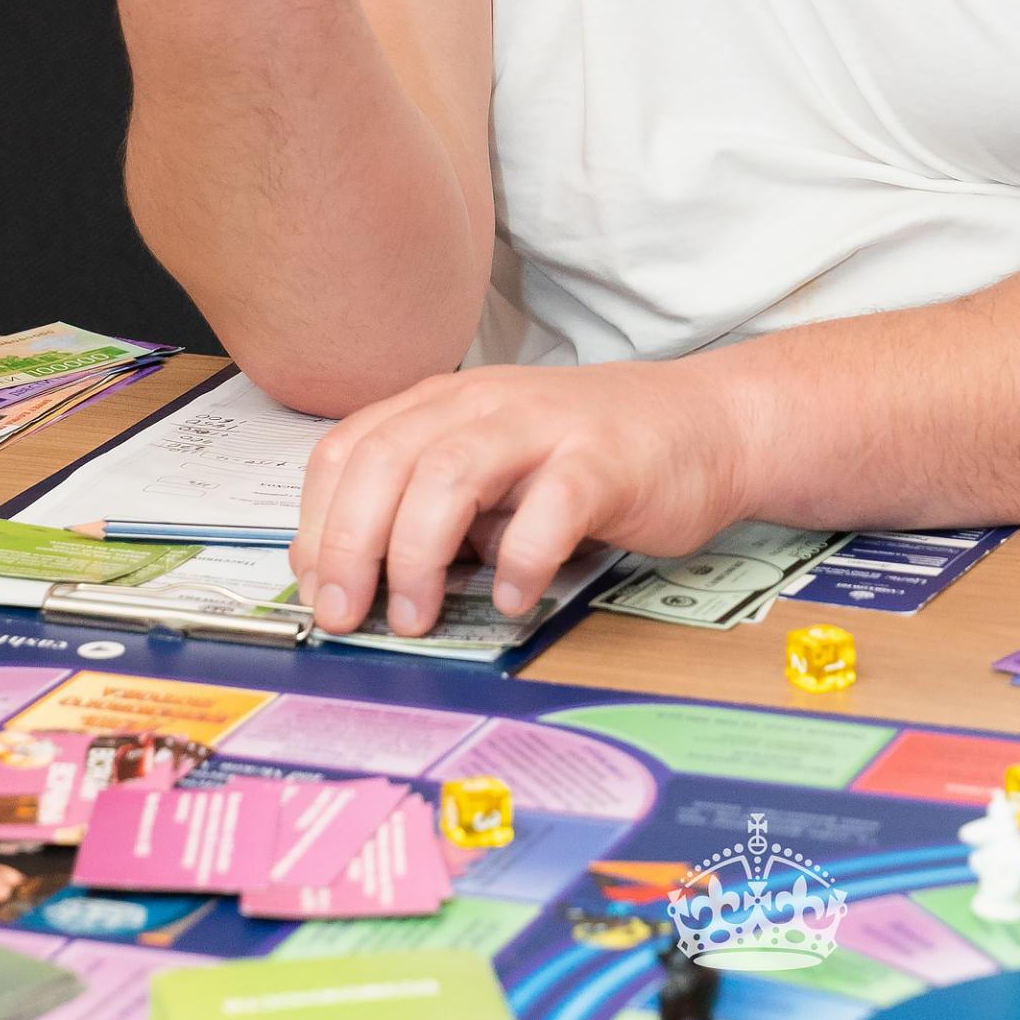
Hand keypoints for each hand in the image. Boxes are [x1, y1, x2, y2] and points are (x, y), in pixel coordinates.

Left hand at [290, 358, 753, 629]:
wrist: (706, 426)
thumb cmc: (592, 459)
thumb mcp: (496, 472)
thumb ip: (433, 509)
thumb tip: (355, 578)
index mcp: (450, 404)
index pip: (353, 446)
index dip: (318, 519)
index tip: (313, 586)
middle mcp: (489, 404)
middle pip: (388, 457)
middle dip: (350, 542)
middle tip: (344, 614)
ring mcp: (548, 426)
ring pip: (451, 471)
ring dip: (416, 551)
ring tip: (414, 615)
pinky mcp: (606, 461)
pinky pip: (550, 506)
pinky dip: (519, 559)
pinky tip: (512, 598)